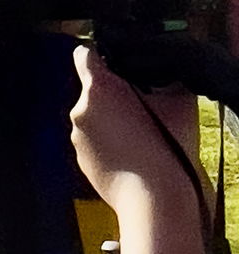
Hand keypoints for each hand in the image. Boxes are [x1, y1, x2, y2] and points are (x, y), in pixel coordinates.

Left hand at [69, 46, 192, 210]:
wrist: (153, 198)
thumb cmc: (167, 148)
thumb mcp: (177, 101)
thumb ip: (158, 79)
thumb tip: (156, 74)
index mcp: (98, 88)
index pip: (84, 55)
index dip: (100, 55)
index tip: (115, 65)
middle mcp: (79, 109)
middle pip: (93, 90)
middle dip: (113, 95)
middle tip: (142, 108)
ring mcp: (77, 136)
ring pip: (94, 117)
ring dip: (111, 121)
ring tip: (140, 137)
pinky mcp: (79, 159)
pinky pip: (93, 141)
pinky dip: (108, 143)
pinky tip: (131, 155)